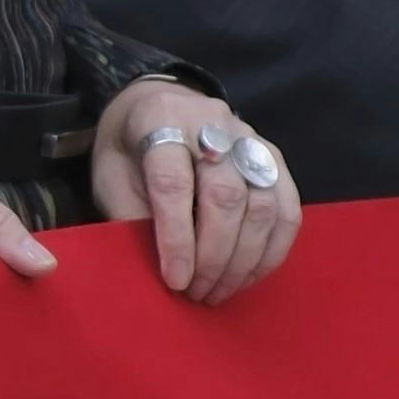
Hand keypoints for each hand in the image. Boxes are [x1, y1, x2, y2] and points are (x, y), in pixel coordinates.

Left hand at [87, 80, 300, 306]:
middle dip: (214, 255)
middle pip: (225, 195)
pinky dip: (272, 250)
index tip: (175, 280)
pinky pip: (287, 208)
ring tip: (220, 291)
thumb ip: (131, 214)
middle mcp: (212, 123)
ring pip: (262, 205)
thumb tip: (160, 268)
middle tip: (198, 293)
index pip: (172, 183)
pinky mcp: (274, 157)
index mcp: (160, 120)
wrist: (159, 105)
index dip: (176, 238)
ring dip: (244, 259)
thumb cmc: (129, 149)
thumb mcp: (111, 176)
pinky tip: (249, 275)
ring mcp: (250, 139)